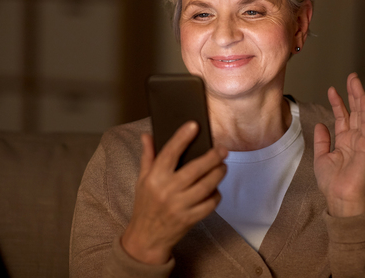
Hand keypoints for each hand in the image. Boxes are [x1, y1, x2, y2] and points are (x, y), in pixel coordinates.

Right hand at [121, 121, 227, 263]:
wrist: (146, 238)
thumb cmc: (145, 205)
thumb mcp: (142, 180)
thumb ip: (147, 156)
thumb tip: (147, 135)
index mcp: (154, 178)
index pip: (169, 153)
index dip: (182, 138)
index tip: (194, 125)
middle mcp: (167, 191)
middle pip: (195, 169)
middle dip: (213, 157)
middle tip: (222, 149)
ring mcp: (179, 206)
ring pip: (206, 185)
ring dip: (218, 173)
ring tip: (222, 166)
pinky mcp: (190, 219)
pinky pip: (210, 203)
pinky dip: (216, 194)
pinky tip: (215, 188)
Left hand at [313, 73, 364, 216]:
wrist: (340, 197)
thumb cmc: (331, 182)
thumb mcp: (321, 157)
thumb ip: (322, 140)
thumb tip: (321, 124)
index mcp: (344, 142)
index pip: (342, 117)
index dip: (338, 103)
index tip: (332, 89)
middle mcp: (354, 139)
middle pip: (354, 111)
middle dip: (352, 94)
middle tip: (350, 77)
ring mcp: (362, 141)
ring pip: (362, 113)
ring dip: (359, 96)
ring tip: (355, 80)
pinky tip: (363, 97)